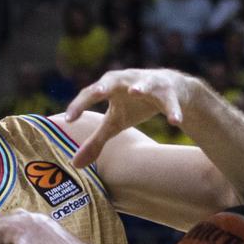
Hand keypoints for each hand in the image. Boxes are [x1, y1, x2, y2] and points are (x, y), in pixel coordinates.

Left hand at [65, 69, 195, 167]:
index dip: (78, 105)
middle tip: (97, 92)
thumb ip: (95, 141)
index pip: (90, 94)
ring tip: (135, 91)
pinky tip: (175, 122)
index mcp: (109, 87)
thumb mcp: (114, 123)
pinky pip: (171, 102)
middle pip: (113, 79)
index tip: (68, 120)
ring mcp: (150, 83)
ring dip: (141, 86)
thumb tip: (74, 165)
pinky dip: (173, 110)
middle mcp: (127, 80)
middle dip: (105, 85)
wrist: (170, 91)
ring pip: (146, 84)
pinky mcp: (170, 92)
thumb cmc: (135, 105)